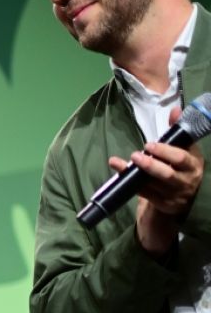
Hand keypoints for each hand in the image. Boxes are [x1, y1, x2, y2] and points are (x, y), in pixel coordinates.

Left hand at [108, 107, 204, 255]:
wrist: (183, 193)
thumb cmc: (181, 165)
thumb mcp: (183, 148)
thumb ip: (177, 131)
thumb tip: (176, 109)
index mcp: (193, 164)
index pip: (181, 158)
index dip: (165, 151)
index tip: (149, 145)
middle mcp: (186, 180)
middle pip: (168, 174)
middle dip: (151, 165)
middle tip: (135, 155)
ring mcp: (174, 194)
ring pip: (153, 185)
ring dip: (135, 174)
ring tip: (120, 163)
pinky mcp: (163, 203)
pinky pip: (144, 193)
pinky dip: (130, 183)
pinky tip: (119, 173)